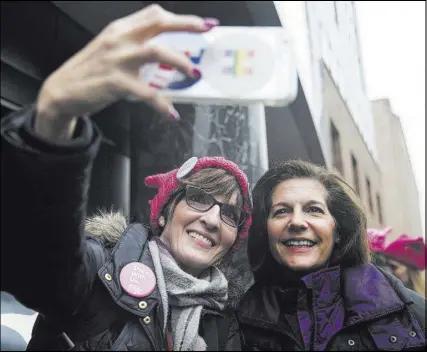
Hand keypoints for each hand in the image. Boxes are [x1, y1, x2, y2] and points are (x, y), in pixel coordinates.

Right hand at [35, 4, 217, 140]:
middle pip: (158, 24)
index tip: (203, 24)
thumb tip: (170, 56)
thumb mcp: (112, 50)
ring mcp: (117, 59)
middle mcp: (120, 39)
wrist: (62, 90)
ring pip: (157, 52)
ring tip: (193, 73)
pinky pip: (147, 92)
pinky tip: (170, 113)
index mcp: (120, 29)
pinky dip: (162, 104)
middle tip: (207, 35)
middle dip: (187, 27)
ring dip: (180, 62)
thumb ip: (136, 47)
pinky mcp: (115, 82)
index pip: (154, 14)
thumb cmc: (91, 72)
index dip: (181, 18)